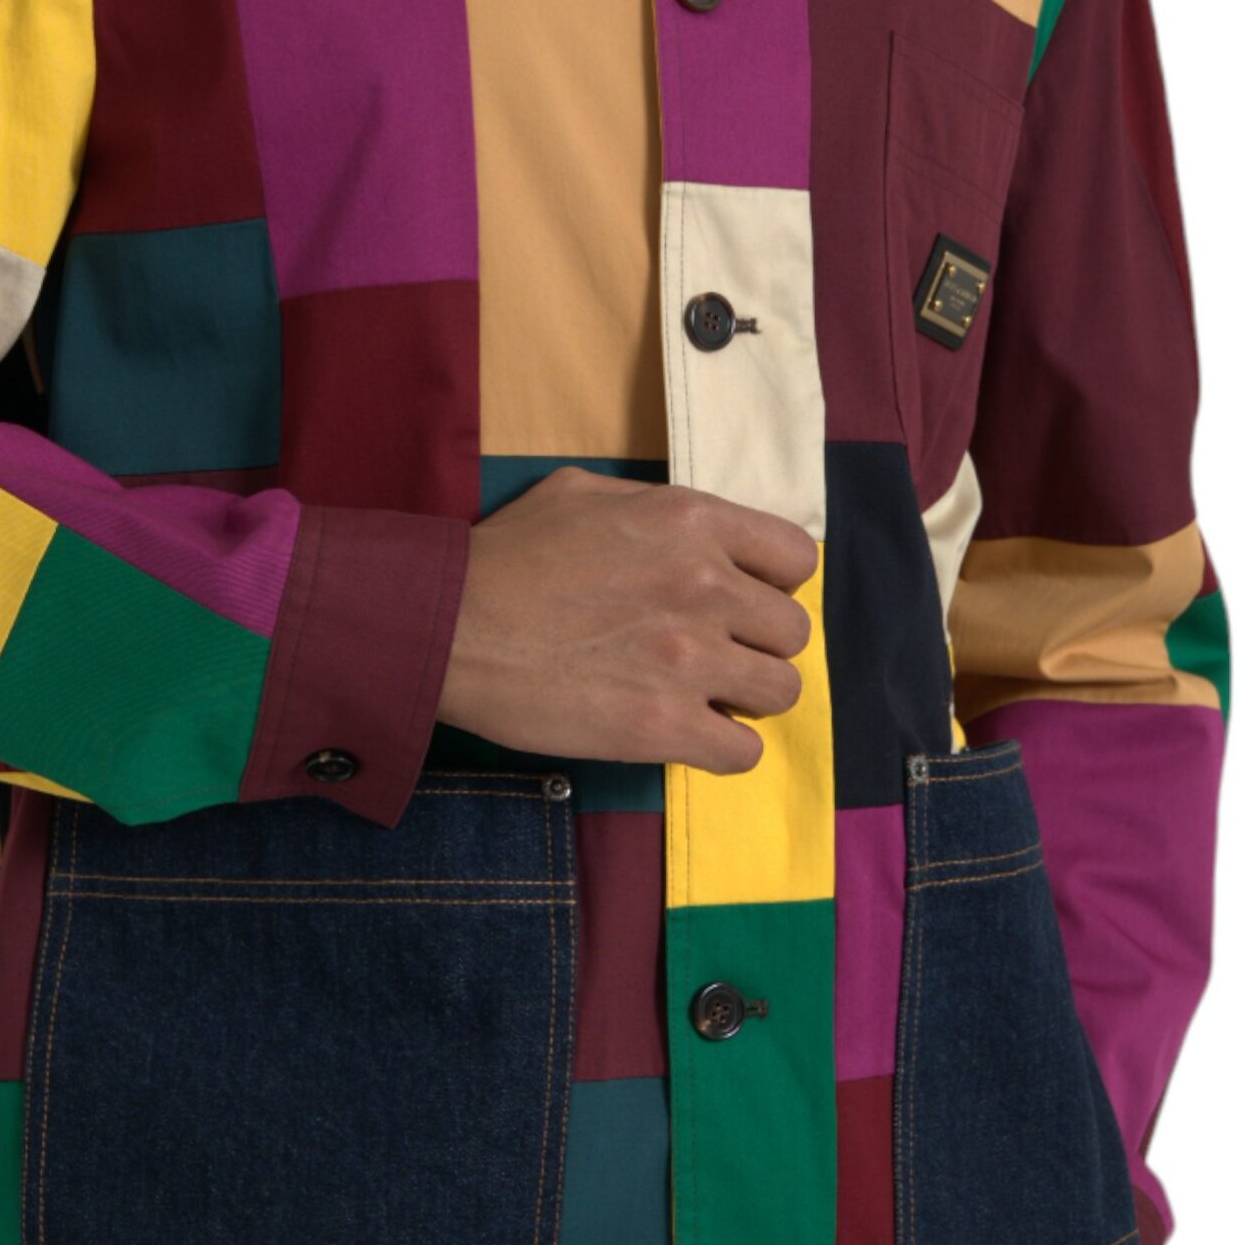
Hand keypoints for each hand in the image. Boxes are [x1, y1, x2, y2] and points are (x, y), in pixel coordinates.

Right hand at [438, 467, 817, 774]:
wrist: (448, 626)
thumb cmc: (503, 556)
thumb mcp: (579, 493)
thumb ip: (648, 506)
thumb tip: (681, 533)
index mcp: (690, 522)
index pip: (796, 559)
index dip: (772, 585)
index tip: (739, 602)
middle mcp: (705, 586)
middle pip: (793, 632)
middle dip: (758, 646)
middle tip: (714, 655)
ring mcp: (690, 659)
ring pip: (782, 692)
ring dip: (746, 698)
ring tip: (702, 698)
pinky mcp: (665, 725)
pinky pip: (744, 751)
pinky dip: (723, 748)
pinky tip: (688, 735)